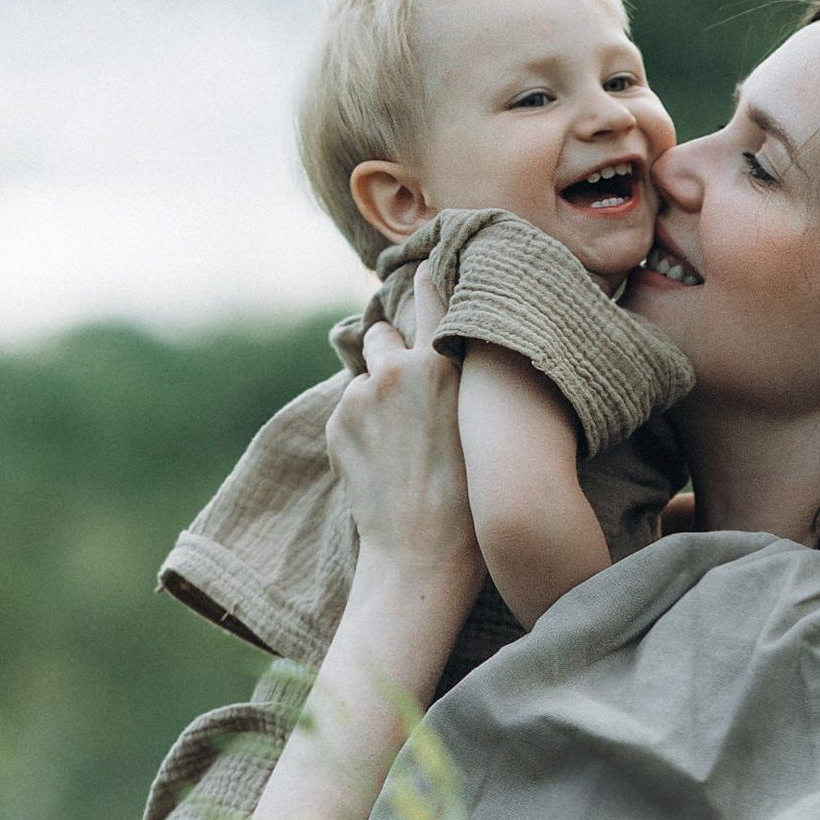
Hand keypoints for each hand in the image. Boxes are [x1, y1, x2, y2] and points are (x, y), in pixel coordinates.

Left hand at [325, 261, 481, 603]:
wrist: (421, 554)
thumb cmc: (470, 499)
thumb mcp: (482, 428)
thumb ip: (461, 382)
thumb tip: (446, 356)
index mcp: (443, 366)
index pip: (433, 300)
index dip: (427, 281)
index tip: (423, 265)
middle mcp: (397, 370)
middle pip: (381, 335)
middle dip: (388, 353)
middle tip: (408, 389)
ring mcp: (361, 397)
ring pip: (363, 379)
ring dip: (375, 397)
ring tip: (399, 442)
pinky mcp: (337, 423)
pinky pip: (349, 411)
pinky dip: (361, 427)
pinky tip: (383, 462)